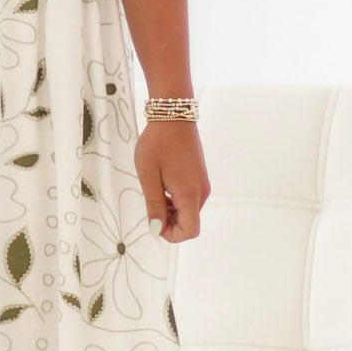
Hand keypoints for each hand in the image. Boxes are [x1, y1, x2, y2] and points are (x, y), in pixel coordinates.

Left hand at [135, 119, 208, 242]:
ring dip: (171, 211)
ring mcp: (202, 184)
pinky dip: (176, 201)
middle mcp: (202, 192)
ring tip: (154, 190)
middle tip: (149, 204)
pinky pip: (190, 199)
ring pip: (189, 211)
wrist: (173, 115)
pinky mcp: (200, 177)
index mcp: (190, 194)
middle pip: (189, 222)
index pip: (190, 231)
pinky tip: (162, 185)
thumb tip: (157, 230)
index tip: (153, 221)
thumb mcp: (149, 176)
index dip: (170, 234)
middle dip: (168, 222)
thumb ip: (154, 205)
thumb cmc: (158, 144)